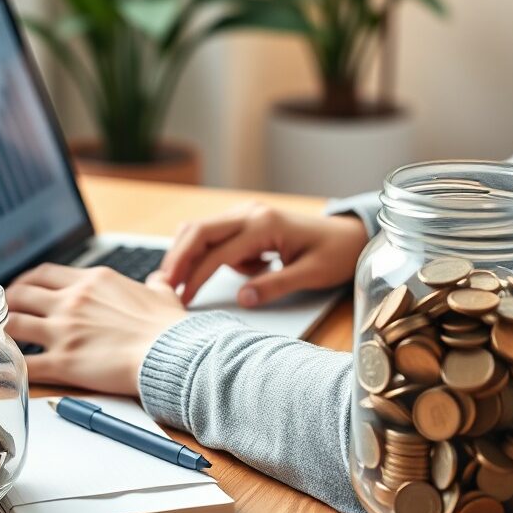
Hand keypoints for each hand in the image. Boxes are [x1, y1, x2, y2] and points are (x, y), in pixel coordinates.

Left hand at [4, 264, 186, 394]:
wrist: (171, 351)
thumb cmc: (169, 326)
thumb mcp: (162, 293)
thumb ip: (154, 284)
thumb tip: (159, 281)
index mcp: (92, 280)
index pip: (44, 273)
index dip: (26, 280)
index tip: (21, 289)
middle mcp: (72, 301)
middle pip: (20, 294)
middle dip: (7, 303)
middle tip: (3, 313)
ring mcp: (64, 330)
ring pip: (13, 324)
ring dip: (3, 331)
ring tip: (0, 339)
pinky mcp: (63, 361)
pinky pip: (25, 364)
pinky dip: (11, 366)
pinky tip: (6, 369)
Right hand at [160, 203, 369, 307]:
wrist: (350, 235)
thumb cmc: (334, 254)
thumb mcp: (311, 274)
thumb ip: (275, 286)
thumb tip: (242, 299)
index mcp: (264, 225)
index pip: (218, 252)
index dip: (196, 277)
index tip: (182, 299)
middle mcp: (250, 212)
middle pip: (198, 231)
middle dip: (177, 258)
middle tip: (162, 286)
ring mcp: (247, 212)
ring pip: (201, 229)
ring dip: (188, 254)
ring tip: (178, 282)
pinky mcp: (247, 219)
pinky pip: (216, 233)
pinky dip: (208, 252)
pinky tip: (229, 271)